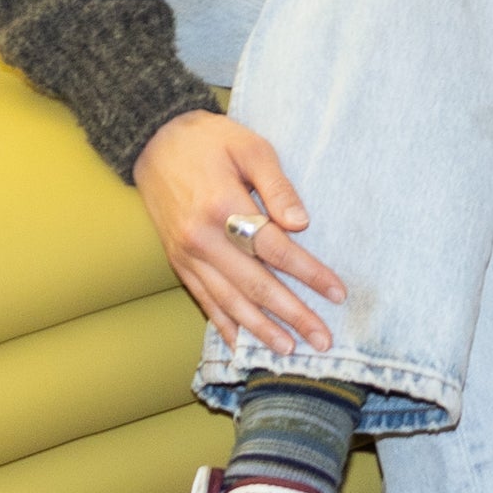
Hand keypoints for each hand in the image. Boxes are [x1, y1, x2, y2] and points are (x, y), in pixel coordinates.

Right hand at [134, 109, 347, 355]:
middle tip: (322, 340)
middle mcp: (202, 238)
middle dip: (292, 315)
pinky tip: (243, 345)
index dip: (308, 273)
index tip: (337, 292)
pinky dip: (225, 325)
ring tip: (289, 350)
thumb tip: (301, 225)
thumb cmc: (211, 141)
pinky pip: (204, 300)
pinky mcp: (177, 262)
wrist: (155, 141)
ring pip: (229, 301)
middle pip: (255, 285)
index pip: (275, 250)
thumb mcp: (251, 147)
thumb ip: (278, 186)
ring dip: (261, 329)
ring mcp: (187, 254)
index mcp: (223, 206)